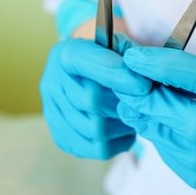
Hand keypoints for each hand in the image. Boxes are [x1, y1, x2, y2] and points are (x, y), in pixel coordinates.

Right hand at [39, 34, 150, 159]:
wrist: (92, 77)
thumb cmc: (110, 59)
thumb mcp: (119, 46)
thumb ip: (129, 55)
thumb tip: (140, 79)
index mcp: (67, 54)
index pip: (86, 63)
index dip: (116, 75)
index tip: (143, 84)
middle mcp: (52, 83)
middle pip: (91, 101)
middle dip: (123, 103)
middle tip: (142, 102)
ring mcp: (53, 113)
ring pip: (96, 129)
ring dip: (123, 124)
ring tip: (133, 114)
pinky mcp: (62, 138)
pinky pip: (97, 148)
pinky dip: (119, 142)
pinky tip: (125, 129)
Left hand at [116, 48, 195, 194]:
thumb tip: (152, 75)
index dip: (167, 68)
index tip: (135, 58)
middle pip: (195, 125)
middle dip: (154, 106)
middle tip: (129, 91)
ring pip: (190, 156)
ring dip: (157, 132)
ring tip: (141, 113)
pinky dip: (172, 154)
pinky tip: (163, 136)